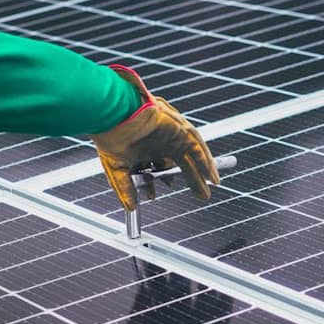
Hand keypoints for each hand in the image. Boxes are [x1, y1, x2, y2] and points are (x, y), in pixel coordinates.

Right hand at [93, 66, 218, 210]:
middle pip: (179, 162)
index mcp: (144, 146)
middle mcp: (160, 140)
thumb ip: (125, 189)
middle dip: (191, 180)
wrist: (114, 115)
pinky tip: (212, 177)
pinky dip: (205, 162)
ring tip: (208, 189)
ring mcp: (171, 134)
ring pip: (190, 155)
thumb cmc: (111, 136)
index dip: (157, 182)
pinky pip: (197, 147)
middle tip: (200, 195)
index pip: (156, 166)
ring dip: (200, 172)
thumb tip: (130, 208)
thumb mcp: (118, 169)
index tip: (153, 195)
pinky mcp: (179, 129)